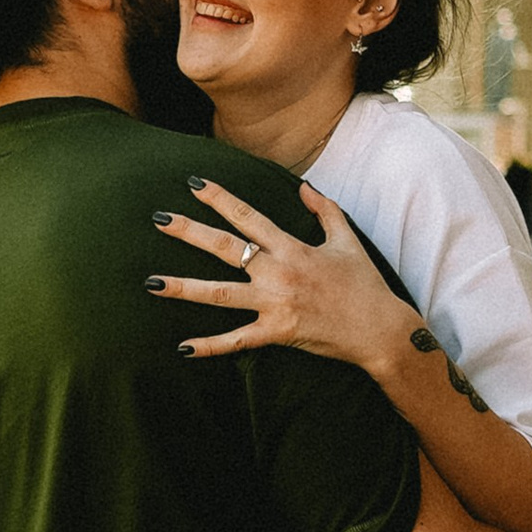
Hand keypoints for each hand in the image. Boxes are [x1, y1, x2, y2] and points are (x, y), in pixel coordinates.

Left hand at [148, 178, 415, 369]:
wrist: (380, 329)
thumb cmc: (364, 284)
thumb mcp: (347, 240)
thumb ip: (325, 210)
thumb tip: (305, 187)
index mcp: (292, 247)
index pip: (248, 216)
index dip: (219, 198)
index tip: (193, 184)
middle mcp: (278, 272)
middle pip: (224, 247)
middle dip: (189, 232)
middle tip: (159, 219)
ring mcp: (274, 303)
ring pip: (219, 293)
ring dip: (183, 287)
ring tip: (151, 283)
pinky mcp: (277, 332)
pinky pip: (237, 340)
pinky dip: (210, 346)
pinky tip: (183, 347)